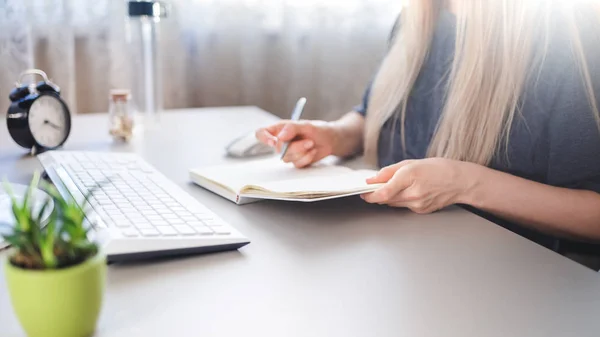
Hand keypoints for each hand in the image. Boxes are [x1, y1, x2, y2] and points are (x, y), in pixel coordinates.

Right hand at [255, 120, 335, 167]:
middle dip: (295, 147)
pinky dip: (307, 158)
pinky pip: (296, 164)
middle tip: (309, 141)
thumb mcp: (305, 125)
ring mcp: (287, 153)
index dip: (263, 138)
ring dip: (302, 152)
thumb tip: (279, 137)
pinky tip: (313, 151)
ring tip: (312, 144)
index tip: (273, 141)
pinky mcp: (295, 161)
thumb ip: (291, 128)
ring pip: (286, 158)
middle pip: (277, 149)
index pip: (261, 133)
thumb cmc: (316, 129)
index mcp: (278, 129)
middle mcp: (280, 142)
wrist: (330, 140)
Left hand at [361, 158, 477, 213]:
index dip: (370, 194)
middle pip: (386, 199)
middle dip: (377, 194)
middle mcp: (413, 193)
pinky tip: (411, 192)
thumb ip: (389, 171)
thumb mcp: (411, 163)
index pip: (384, 192)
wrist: (461, 182)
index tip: (363, 192)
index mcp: (410, 176)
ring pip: (393, 203)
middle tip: (375, 187)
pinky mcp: (421, 211)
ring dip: (389, 197)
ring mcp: (418, 204)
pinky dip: (402, 200)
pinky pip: (404, 206)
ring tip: (397, 186)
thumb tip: (372, 180)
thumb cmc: (439, 169)